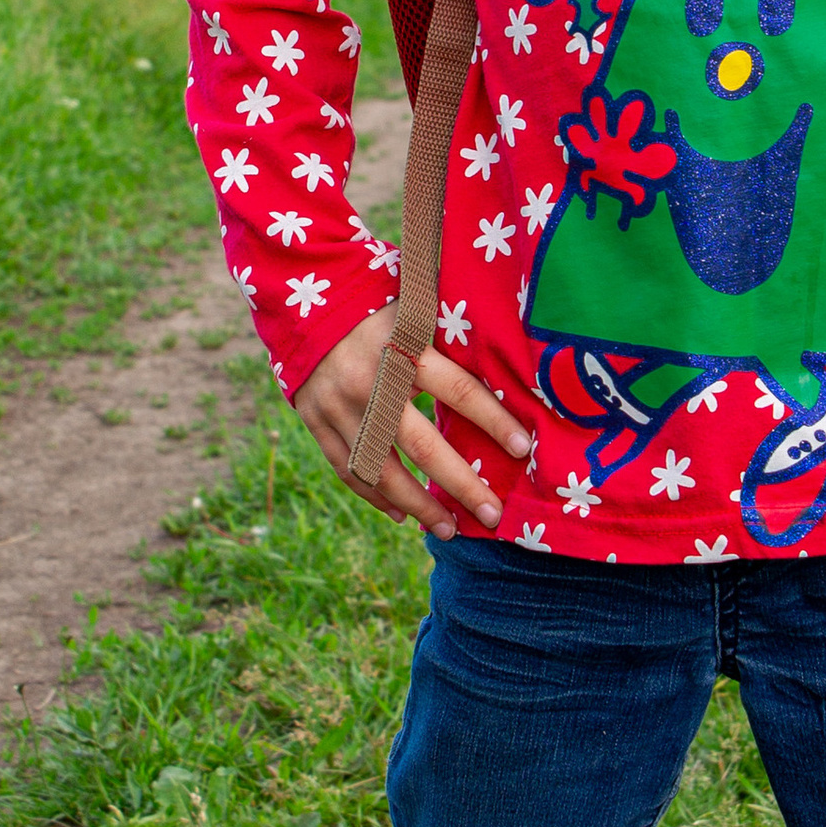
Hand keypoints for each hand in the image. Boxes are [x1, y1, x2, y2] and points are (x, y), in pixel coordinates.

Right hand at [293, 308, 533, 530]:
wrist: (302, 297)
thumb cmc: (377, 299)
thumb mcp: (416, 306)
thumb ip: (452, 337)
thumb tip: (509, 372)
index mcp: (403, 344)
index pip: (459, 391)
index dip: (494, 422)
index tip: (523, 449)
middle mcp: (369, 380)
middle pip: (423, 446)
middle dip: (461, 485)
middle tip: (492, 516)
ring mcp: (336, 404)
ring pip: (381, 469)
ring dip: (419, 506)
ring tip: (449, 530)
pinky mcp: (314, 418)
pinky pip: (347, 468)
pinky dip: (375, 497)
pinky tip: (403, 515)